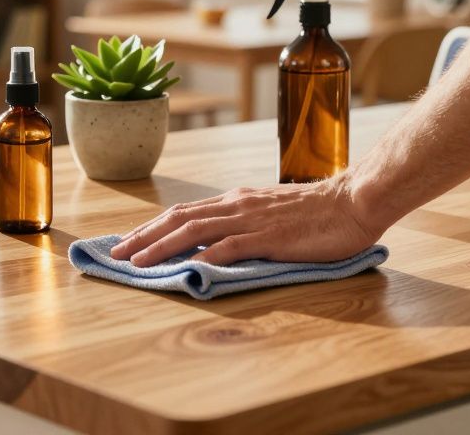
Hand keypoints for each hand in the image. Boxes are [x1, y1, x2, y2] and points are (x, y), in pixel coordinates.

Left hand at [109, 176, 381, 266]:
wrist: (352, 201)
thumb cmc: (317, 213)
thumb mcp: (271, 214)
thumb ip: (244, 225)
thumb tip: (217, 244)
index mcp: (235, 200)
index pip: (183, 212)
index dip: (152, 227)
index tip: (128, 242)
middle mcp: (235, 205)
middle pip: (178, 218)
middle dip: (143, 236)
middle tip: (116, 254)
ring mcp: (250, 219)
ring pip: (194, 230)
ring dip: (161, 246)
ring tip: (137, 262)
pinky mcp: (268, 236)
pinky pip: (230, 246)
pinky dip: (204, 256)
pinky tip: (186, 268)